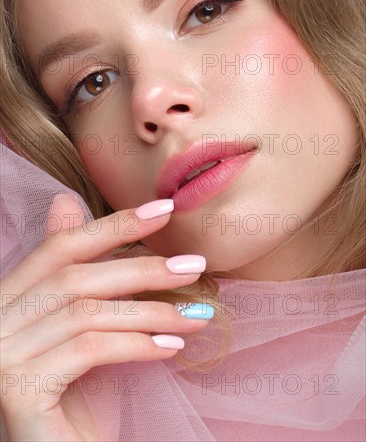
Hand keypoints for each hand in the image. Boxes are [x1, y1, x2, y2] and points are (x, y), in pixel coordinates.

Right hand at [0, 195, 209, 440]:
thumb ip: (77, 273)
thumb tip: (65, 200)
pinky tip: (172, 348)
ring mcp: (3, 357)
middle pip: (77, 278)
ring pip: (87, 313)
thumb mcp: (81, 327)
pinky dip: (138, 345)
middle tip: (194, 266)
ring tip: (195, 315)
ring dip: (151, 311)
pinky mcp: (19, 391)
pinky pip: (90, 351)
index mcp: (10, 298)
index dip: (113, 225)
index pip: (61, 247)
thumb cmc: (77, 394)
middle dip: (142, 268)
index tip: (164, 210)